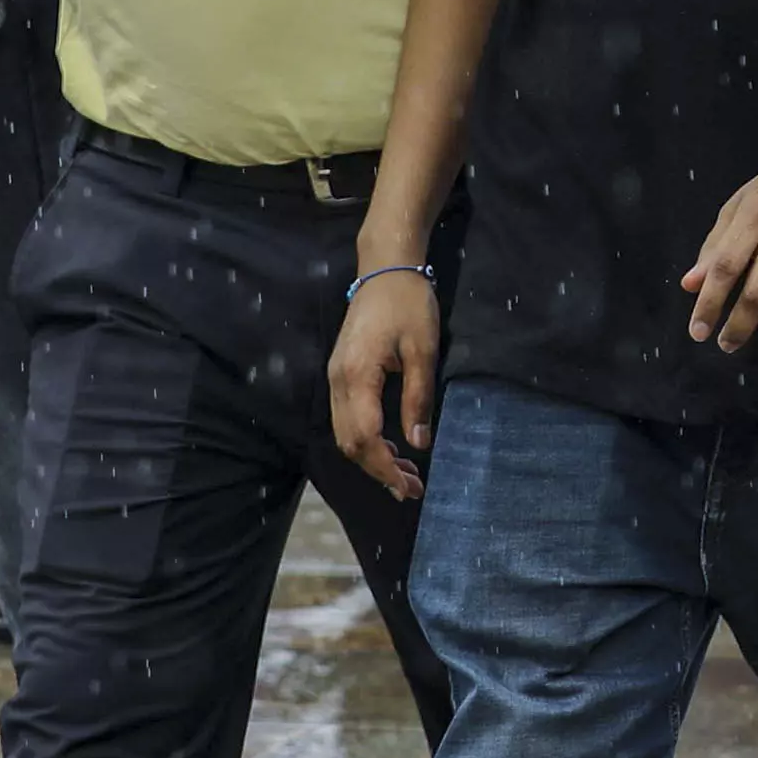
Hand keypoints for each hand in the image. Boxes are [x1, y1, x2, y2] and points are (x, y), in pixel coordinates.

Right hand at [331, 266, 444, 501]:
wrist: (384, 269)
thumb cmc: (409, 305)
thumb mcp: (423, 350)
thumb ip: (418, 398)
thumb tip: (419, 443)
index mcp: (356, 377)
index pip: (365, 438)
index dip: (385, 468)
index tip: (409, 486)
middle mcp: (336, 382)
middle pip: (349, 442)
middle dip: (378, 470)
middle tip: (411, 488)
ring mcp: (334, 378)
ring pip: (345, 433)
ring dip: (371, 458)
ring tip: (404, 475)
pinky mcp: (340, 374)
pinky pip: (347, 418)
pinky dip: (366, 440)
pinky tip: (390, 447)